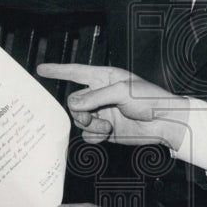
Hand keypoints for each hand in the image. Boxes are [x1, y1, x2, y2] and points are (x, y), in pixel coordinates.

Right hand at [36, 64, 189, 149]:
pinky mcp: (106, 130)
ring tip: (106, 127)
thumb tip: (75, 104)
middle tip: (92, 117)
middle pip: (74, 102)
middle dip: (79, 111)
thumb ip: (96, 97)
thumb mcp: (123, 92)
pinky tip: (106, 135)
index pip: (76, 71)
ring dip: (89, 125)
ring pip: (79, 120)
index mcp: (105, 77)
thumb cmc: (150, 99)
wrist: (165, 123)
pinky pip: (88, 135)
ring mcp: (102, 113)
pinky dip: (93, 137)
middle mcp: (101, 94)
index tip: (41, 69)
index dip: (58, 70)